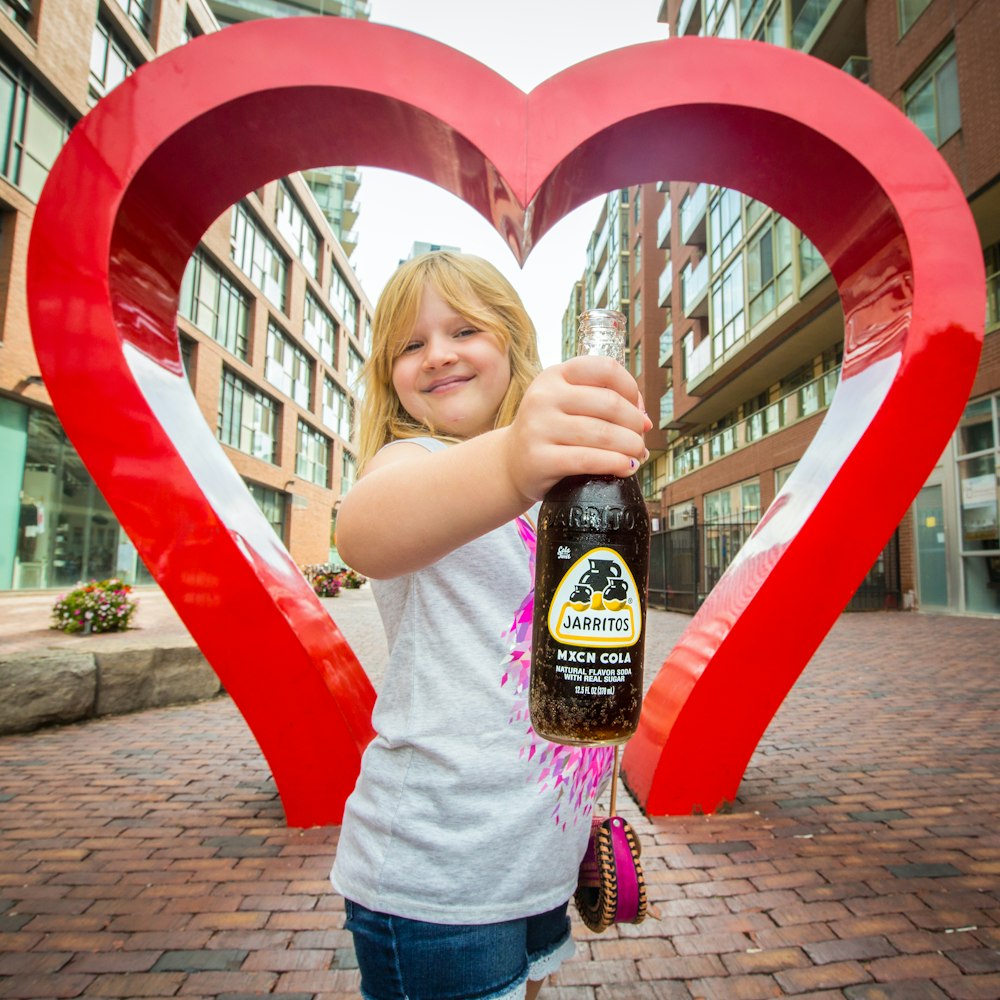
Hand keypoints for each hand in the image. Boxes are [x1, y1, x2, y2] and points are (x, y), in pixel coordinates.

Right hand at [503, 356, 651, 501]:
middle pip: (609, 403)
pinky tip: (627, 467)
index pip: (606, 368)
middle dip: (635, 423)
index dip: (632, 388)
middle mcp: (543, 396)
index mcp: (554, 375)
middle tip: (641, 438)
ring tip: (638, 454)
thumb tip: (644, 418)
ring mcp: (538, 427)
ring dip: (631, 446)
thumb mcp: (566, 403)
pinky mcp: (539, 459)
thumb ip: (600, 399)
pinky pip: (589, 460)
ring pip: (603, 434)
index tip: (639, 409)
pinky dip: (616, 464)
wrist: (511, 463)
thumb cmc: (551, 431)